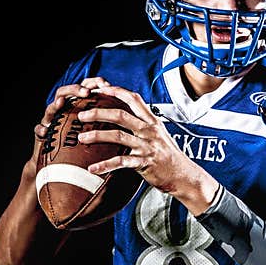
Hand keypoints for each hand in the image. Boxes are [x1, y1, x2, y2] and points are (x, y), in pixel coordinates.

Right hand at [28, 77, 111, 170]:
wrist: (62, 168)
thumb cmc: (85, 149)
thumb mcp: (98, 133)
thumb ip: (110, 123)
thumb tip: (134, 116)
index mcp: (79, 108)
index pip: (85, 88)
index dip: (93, 84)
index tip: (105, 85)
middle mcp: (64, 112)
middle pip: (66, 93)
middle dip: (75, 89)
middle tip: (86, 92)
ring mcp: (51, 122)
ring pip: (50, 108)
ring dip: (55, 105)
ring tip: (62, 103)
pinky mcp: (43, 136)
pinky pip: (38, 130)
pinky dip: (41, 129)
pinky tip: (45, 131)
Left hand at [75, 85, 218, 213]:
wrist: (183, 175)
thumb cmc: (168, 155)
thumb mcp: (159, 134)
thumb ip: (144, 124)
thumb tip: (126, 115)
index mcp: (152, 121)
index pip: (134, 99)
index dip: (116, 92)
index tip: (99, 89)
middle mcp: (149, 131)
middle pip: (121, 115)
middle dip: (99, 113)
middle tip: (82, 115)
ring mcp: (147, 146)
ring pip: (118, 136)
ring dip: (97, 136)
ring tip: (82, 137)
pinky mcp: (144, 163)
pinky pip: (121, 162)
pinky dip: (105, 165)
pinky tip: (93, 169)